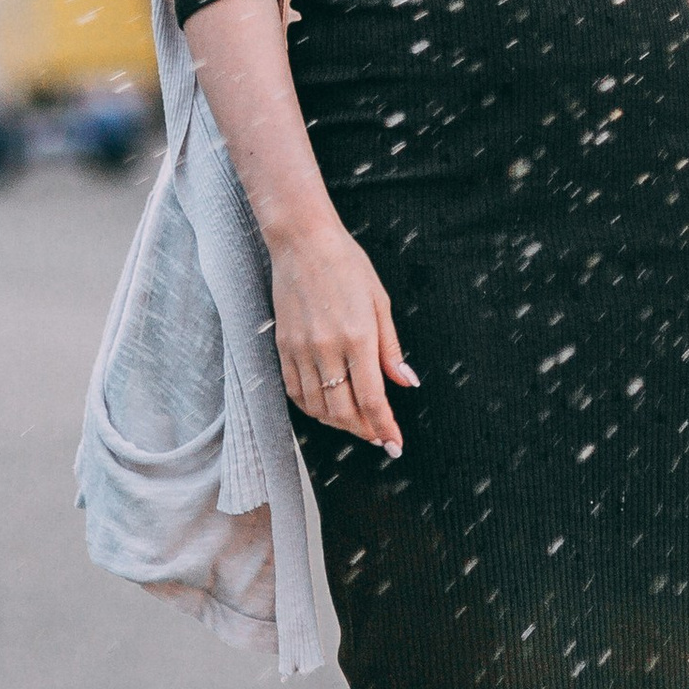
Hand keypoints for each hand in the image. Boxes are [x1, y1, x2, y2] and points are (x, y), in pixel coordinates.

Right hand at [267, 215, 415, 453]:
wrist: (304, 244)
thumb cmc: (349, 267)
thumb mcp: (381, 303)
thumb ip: (391, 349)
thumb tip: (406, 383)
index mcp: (358, 337)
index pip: (372, 398)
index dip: (384, 426)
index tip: (394, 444)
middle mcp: (327, 348)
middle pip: (342, 411)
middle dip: (363, 430)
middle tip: (380, 437)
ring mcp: (300, 350)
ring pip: (317, 407)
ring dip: (338, 423)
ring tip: (357, 424)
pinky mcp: (282, 348)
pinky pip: (296, 392)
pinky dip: (312, 408)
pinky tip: (328, 408)